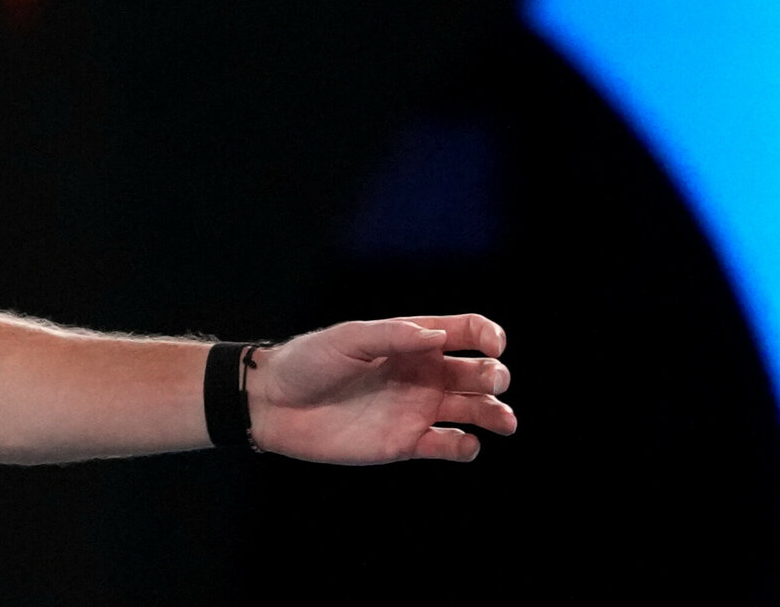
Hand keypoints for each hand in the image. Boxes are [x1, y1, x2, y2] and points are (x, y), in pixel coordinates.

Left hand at [247, 315, 513, 463]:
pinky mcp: (407, 443)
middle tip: (491, 380)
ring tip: (503, 421)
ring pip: (474, 411)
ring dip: (496, 414)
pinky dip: (466, 447)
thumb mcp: (347, 339)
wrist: (275, 405)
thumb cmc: (308, 362)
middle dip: (495, 375)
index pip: (465, 332)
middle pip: (478, 373)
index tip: (493, 345)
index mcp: (411, 341)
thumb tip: (440, 336)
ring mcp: (417, 409)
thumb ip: (393, 336)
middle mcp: (422, 374)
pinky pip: (450, 446)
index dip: (488, 336)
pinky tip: (462, 443)